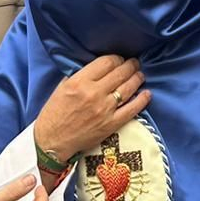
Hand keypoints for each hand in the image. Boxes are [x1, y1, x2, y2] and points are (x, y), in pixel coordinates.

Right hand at [33, 55, 149, 160]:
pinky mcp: (111, 124)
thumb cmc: (54, 114)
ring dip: (137, 78)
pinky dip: (142, 100)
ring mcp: (104, 109)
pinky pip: (132, 109)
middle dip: (130, 65)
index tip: (119, 60)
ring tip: (140, 74)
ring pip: (128, 87)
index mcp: (80, 81)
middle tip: (134, 64)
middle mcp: (94, 93)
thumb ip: (80, 76)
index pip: (106, 62)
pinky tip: (147, 93)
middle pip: (120, 72)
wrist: (52, 141)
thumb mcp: (62, 87)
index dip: (116, 58)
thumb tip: (98, 69)